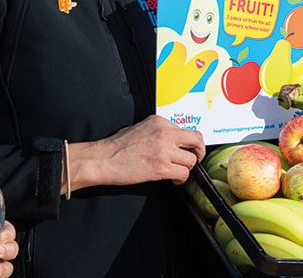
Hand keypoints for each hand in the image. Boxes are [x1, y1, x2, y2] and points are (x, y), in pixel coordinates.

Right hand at [70, 116, 205, 189]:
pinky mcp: (161, 167)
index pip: (187, 130)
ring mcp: (164, 149)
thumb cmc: (118, 146)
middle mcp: (165, 133)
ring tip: (177, 172)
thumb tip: (174, 141)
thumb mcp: (141, 128)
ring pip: (192, 160)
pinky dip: (180, 179)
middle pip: (197, 141)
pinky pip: (183, 174)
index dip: (190, 143)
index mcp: (160, 122)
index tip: (188, 150)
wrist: (104, 159)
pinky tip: (172, 179)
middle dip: (199, 152)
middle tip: (193, 160)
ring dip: (186, 168)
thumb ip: (159, 131)